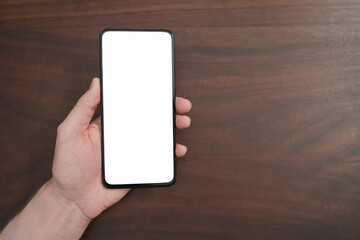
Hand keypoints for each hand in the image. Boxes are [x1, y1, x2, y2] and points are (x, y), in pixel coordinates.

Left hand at [51, 77, 191, 219]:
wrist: (74, 199)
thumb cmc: (67, 166)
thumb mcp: (69, 131)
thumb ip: (83, 107)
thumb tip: (95, 83)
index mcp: (108, 122)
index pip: (131, 103)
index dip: (147, 94)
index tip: (160, 87)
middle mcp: (122, 134)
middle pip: (149, 117)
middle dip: (167, 108)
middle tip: (180, 105)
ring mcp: (132, 149)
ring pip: (157, 135)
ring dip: (172, 127)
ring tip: (182, 122)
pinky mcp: (138, 165)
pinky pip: (157, 156)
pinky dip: (170, 152)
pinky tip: (178, 149)